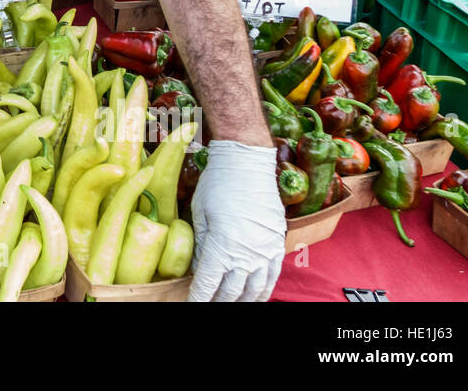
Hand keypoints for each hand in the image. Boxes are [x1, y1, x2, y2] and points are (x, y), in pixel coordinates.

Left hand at [188, 141, 284, 301]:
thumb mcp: (199, 214)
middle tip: (206, 303)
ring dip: (240, 300)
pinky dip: (262, 291)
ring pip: (253, 290)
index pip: (208, 285)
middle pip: (230, 292)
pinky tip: (253, 295)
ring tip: (227, 303)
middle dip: (216, 302)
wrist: (248, 162)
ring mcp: (264, 252)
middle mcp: (246, 255)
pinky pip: (272, 278)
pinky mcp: (276, 245)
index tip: (191, 303)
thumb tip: (197, 269)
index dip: (199, 298)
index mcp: (222, 247)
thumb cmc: (218, 184)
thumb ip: (199, 245)